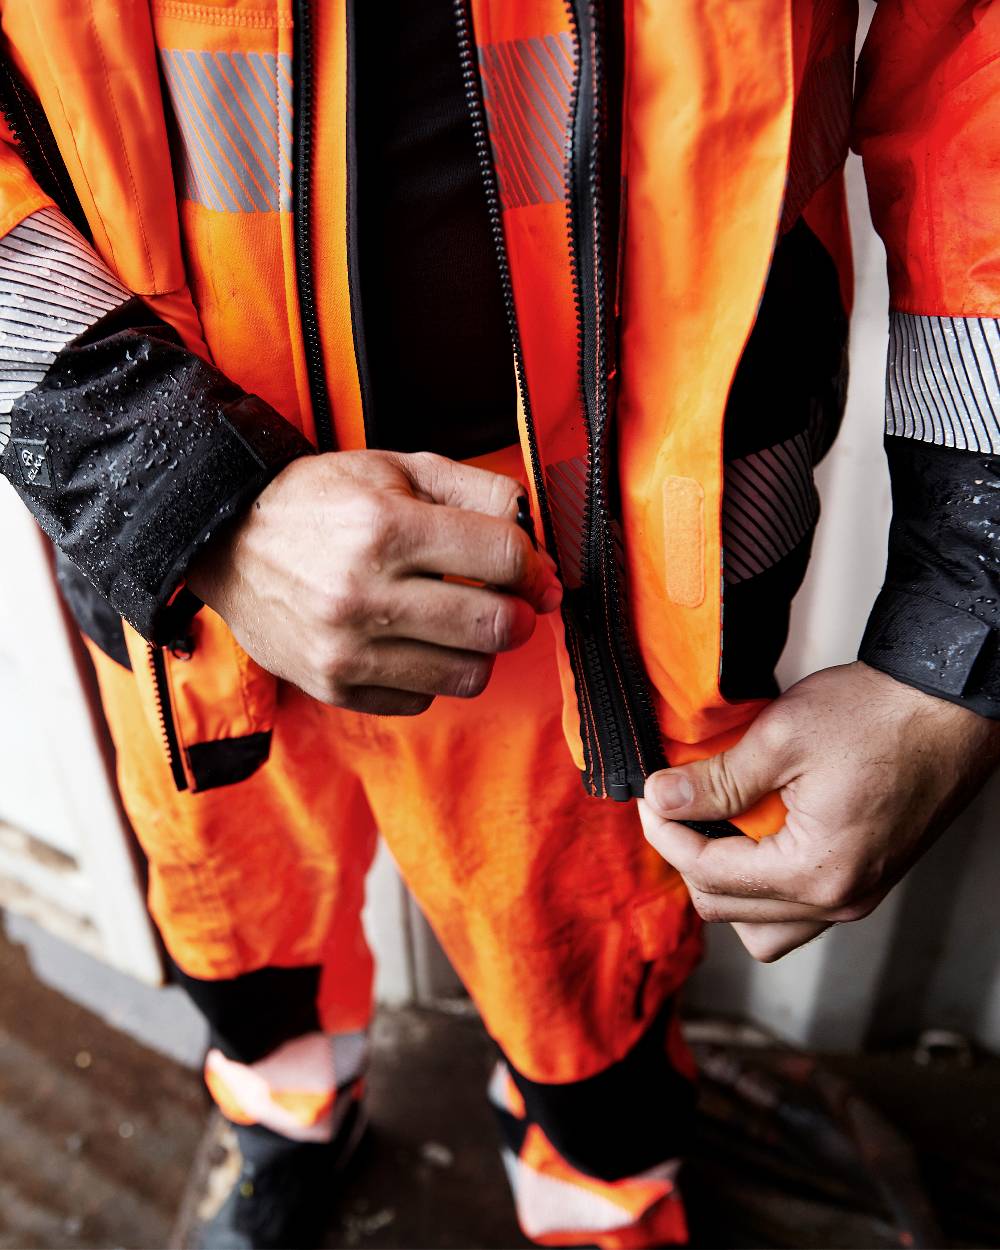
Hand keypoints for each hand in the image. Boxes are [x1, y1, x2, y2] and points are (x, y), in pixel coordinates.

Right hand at [189, 450, 561, 714]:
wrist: (227, 543)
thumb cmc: (322, 501)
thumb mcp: (400, 469)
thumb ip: (483, 494)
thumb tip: (541, 553)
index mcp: (385, 529)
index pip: (504, 557)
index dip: (533, 565)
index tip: (529, 569)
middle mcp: (364, 595)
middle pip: (496, 625)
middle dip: (519, 612)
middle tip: (506, 599)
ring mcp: (347, 649)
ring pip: (469, 673)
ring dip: (478, 648)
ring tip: (455, 619)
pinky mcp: (335, 686)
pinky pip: (424, 698)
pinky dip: (431, 672)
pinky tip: (408, 639)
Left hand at [638, 662, 999, 961]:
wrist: (948, 706)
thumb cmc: (880, 715)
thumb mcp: (781, 739)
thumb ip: (715, 780)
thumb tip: (662, 798)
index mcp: (817, 873)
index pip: (710, 875)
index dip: (665, 834)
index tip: (651, 798)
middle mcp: (840, 900)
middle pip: (728, 910)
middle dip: (688, 857)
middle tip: (672, 805)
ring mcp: (857, 895)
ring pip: (763, 926)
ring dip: (726, 883)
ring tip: (714, 826)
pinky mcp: (866, 879)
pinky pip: (797, 910)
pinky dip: (763, 883)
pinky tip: (754, 834)